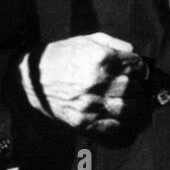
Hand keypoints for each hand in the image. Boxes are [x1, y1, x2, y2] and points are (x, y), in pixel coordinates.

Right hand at [20, 32, 147, 134]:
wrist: (29, 78)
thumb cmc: (60, 56)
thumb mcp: (86, 40)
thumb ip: (114, 44)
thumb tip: (134, 54)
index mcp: (100, 58)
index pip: (135, 66)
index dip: (141, 69)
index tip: (139, 71)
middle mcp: (97, 81)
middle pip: (133, 88)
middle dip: (136, 87)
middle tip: (132, 87)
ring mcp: (90, 104)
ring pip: (128, 109)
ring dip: (134, 107)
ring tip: (131, 103)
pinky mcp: (82, 121)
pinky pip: (112, 128)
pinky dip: (123, 126)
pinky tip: (124, 120)